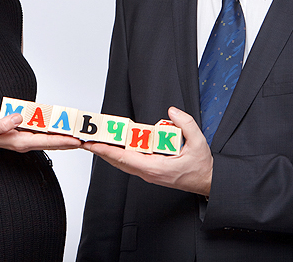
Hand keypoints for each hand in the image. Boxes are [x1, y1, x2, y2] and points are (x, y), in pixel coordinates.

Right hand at [0, 112, 81, 152]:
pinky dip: (56, 134)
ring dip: (65, 138)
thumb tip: (19, 116)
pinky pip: (45, 136)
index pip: (46, 141)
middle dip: (69, 141)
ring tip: (80, 134)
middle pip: (53, 143)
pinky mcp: (26, 135)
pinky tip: (63, 130)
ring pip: (50, 140)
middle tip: (85, 138)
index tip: (76, 140)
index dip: (62, 140)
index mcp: (21, 141)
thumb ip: (3, 122)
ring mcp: (27, 140)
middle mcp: (27, 142)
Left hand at [82, 107, 212, 195]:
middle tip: (86, 141)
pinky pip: (129, 163)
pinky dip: (118, 155)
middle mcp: (148, 173)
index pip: (126, 158)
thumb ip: (186, 124)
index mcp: (156, 168)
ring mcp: (148, 174)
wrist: (206, 181)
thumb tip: (172, 112)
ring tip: (94, 142)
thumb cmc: (201, 166)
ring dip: (107, 153)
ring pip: (122, 164)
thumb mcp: (199, 142)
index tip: (95, 145)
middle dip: (101, 151)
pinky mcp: (150, 171)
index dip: (108, 151)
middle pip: (118, 162)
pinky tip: (112, 147)